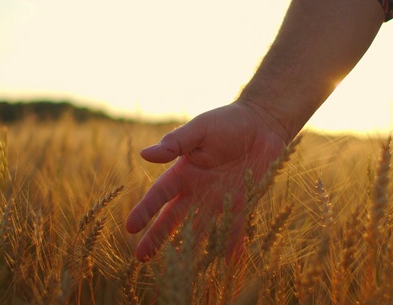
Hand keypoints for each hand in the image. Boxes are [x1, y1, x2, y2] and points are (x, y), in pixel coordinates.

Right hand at [125, 101, 287, 260]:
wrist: (262, 123)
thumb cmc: (227, 122)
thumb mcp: (199, 129)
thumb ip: (175, 142)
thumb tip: (145, 154)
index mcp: (184, 171)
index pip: (159, 195)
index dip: (144, 211)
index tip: (129, 228)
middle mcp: (198, 190)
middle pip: (173, 218)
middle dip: (157, 237)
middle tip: (140, 258)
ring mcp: (219, 199)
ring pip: (199, 228)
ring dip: (190, 248)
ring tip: (179, 270)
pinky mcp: (242, 203)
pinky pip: (235, 228)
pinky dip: (232, 245)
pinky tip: (228, 262)